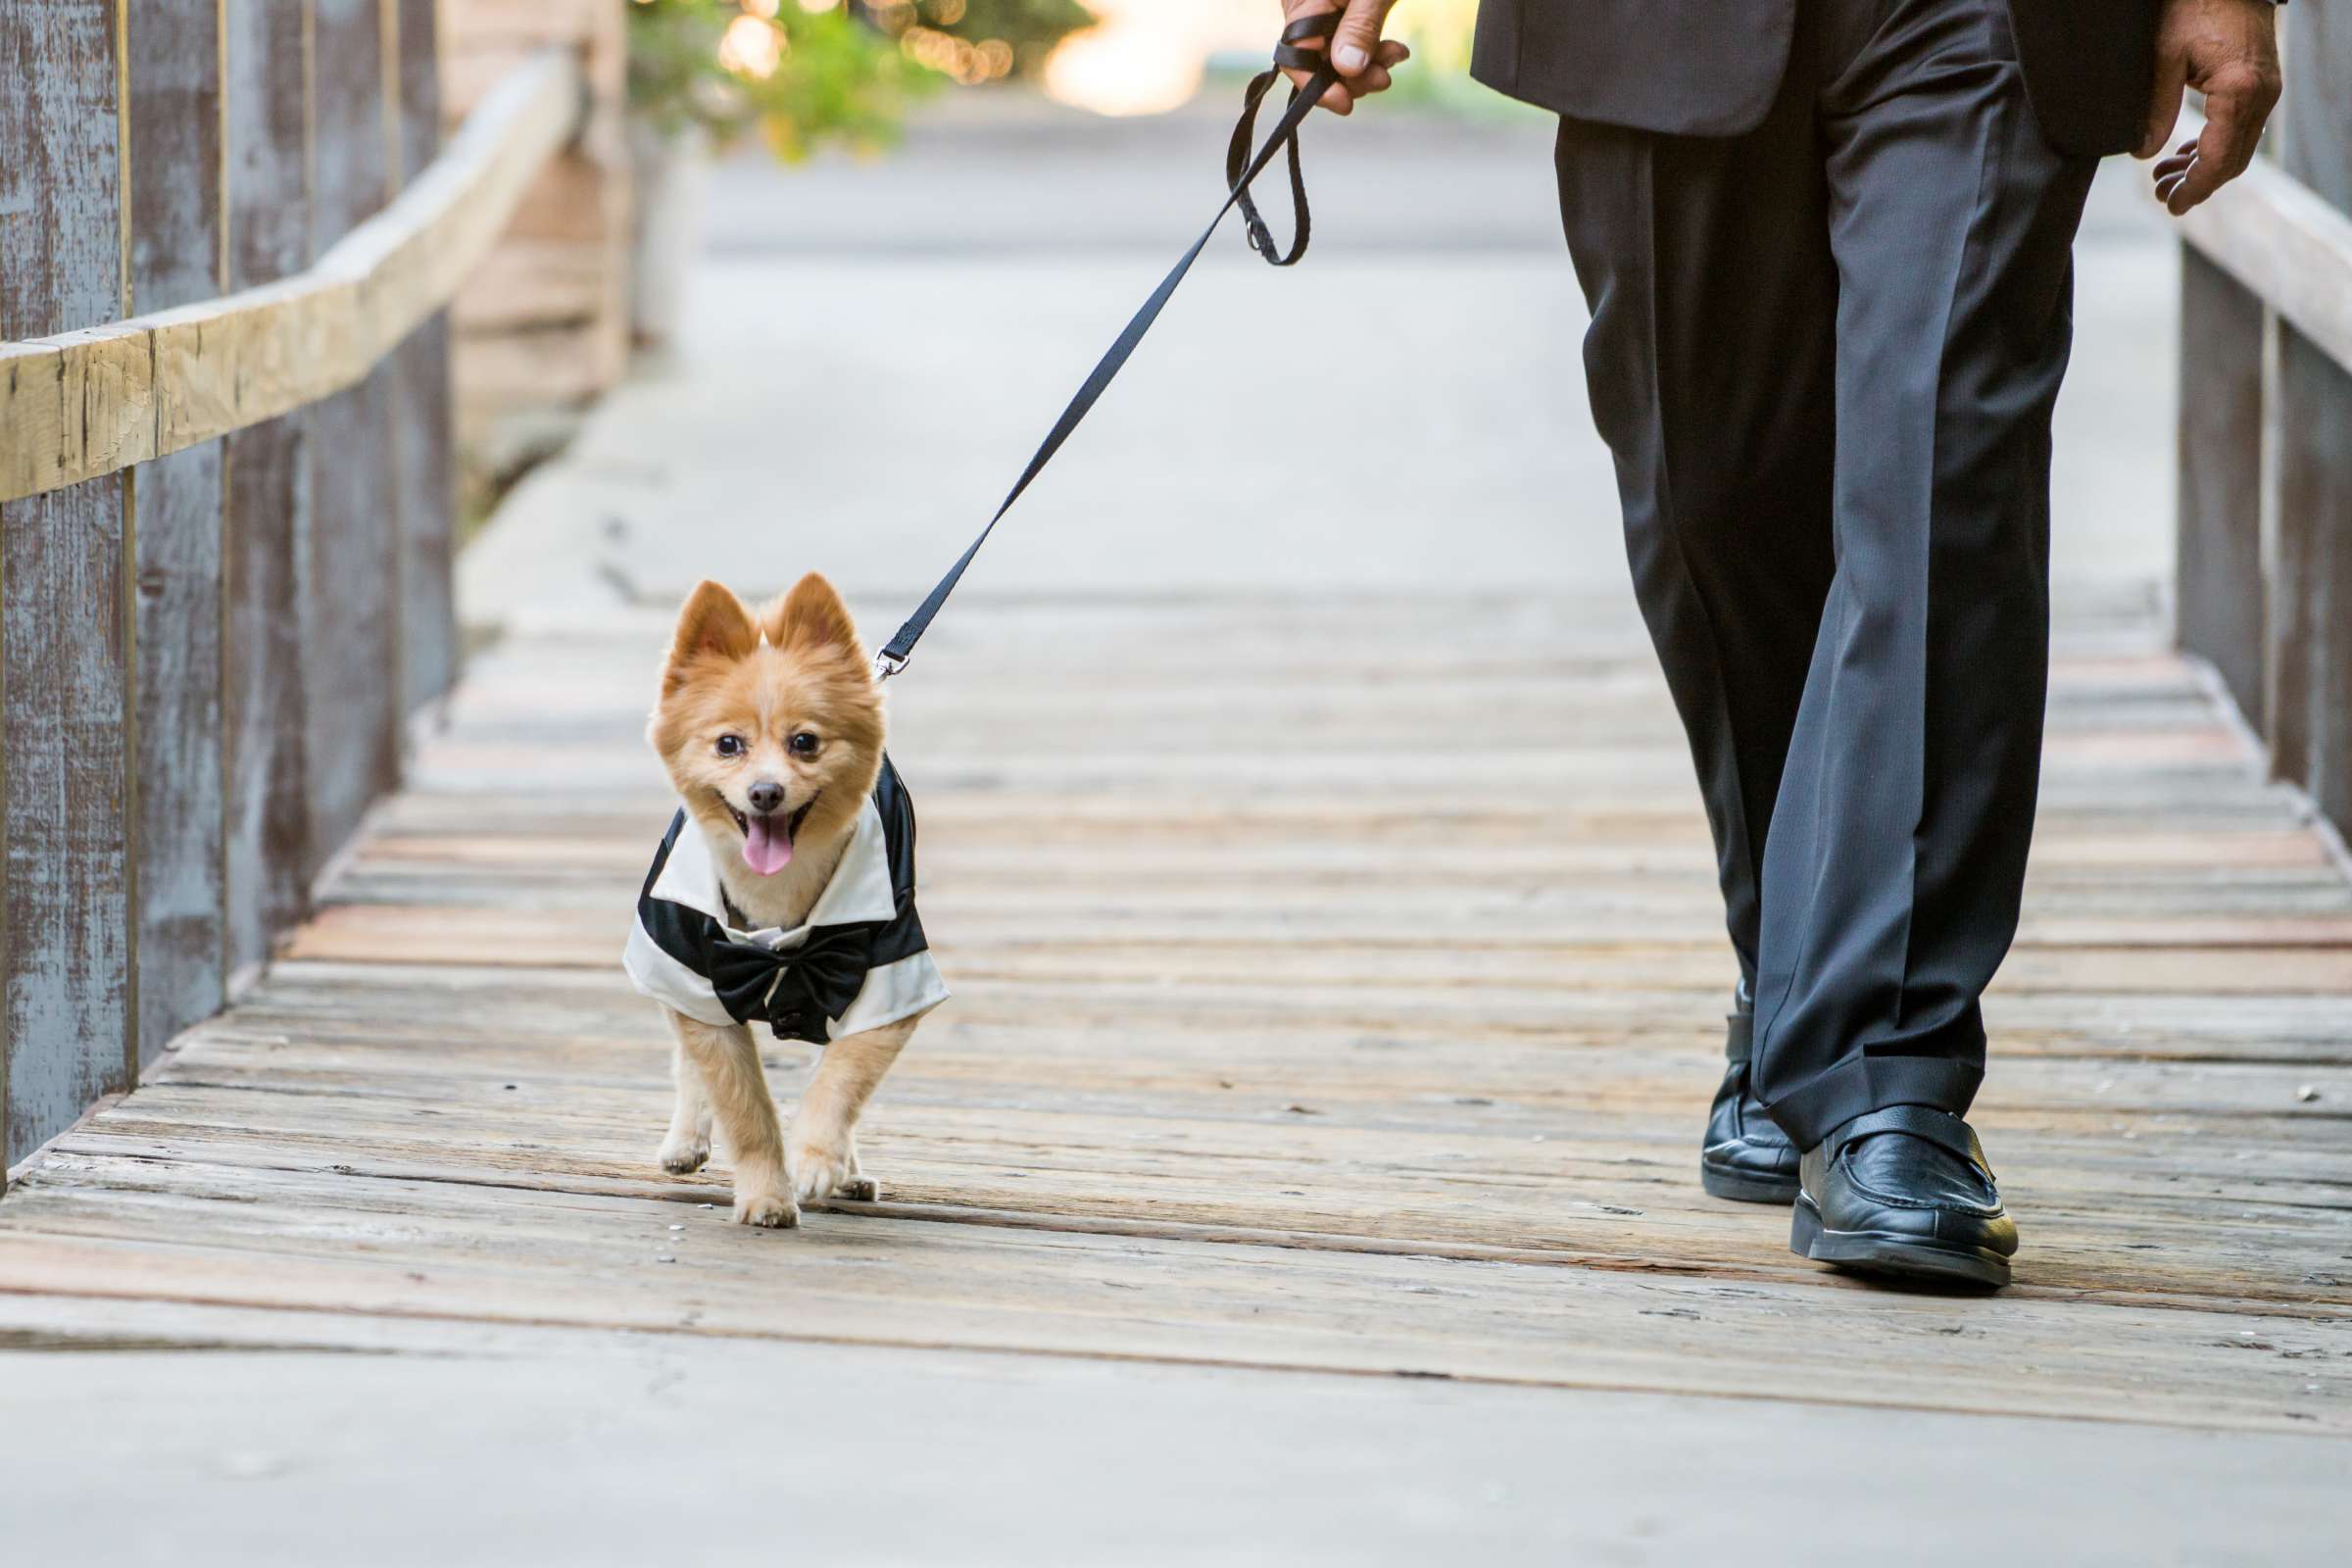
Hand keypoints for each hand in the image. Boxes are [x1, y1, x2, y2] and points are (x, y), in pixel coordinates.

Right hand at [1279, 0, 1411, 115]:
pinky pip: (1348, 44)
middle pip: (1316, 62)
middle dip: (1351, 78)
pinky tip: (1394, 50)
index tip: (1346, 103)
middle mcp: (1304, 9)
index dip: (1317, 86)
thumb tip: (1347, 69)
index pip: (1296, 56)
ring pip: (1335, 57)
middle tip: (1383, 79)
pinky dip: (1371, 52)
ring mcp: (1321, 13)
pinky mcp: (1339, 15)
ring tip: (1395, 56)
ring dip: (1366, 67)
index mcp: (1302, 2)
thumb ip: (1359, 28)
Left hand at [2139, 0, 2281, 214]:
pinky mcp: (2260, 86)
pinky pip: (2241, 129)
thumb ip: (2156, 109)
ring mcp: (2265, 92)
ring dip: (2203, 167)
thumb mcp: (2165, 57)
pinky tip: (2185, 154)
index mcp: (2239, 92)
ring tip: (2165, 177)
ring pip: (2238, 148)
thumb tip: (2144, 154)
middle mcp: (2261, 96)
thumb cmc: (2195, 8)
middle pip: (2232, 160)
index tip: (2171, 205)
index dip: (2195, 187)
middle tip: (2162, 195)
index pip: (2219, 158)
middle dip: (2197, 183)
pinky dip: (2215, 146)